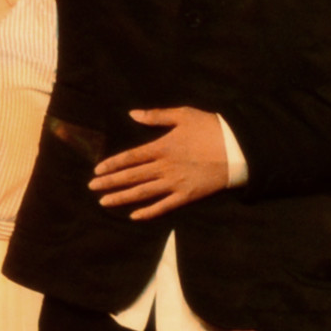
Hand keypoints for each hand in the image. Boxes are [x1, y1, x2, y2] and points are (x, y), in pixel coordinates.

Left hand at [93, 106, 235, 220]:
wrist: (238, 149)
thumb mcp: (183, 115)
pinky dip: (148, 212)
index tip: (97, 170)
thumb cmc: (211, 128)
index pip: (131, 157)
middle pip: (132, 176)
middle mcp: (165, 167)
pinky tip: (134, 216)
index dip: (112, 164)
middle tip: (92, 188)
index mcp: (162, 147)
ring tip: (104, 202)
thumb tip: (132, 113)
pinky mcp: (187, 195)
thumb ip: (156, 116)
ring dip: (122, 198)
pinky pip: (164, 206)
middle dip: (110, 183)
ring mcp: (175, 183)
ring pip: (143, 193)